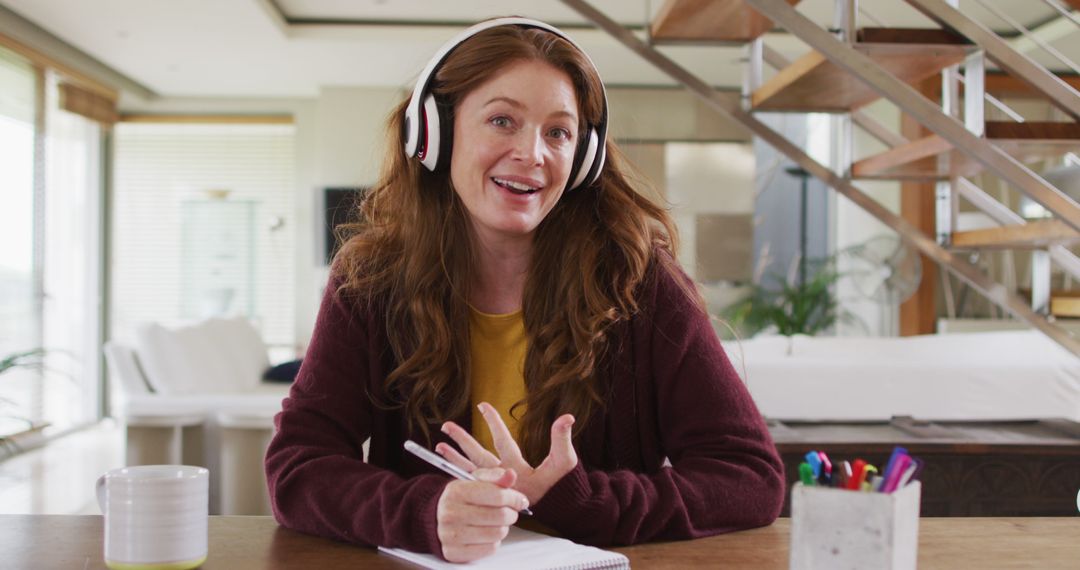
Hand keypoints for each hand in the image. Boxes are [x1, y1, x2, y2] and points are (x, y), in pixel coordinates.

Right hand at [436, 467, 528, 562]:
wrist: (436, 516)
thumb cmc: (461, 497)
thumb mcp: (476, 480)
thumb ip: (495, 476)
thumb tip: (511, 475)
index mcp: (457, 491)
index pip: (498, 496)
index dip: (515, 498)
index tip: (520, 500)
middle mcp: (451, 513)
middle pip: (500, 516)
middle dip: (511, 513)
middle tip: (509, 511)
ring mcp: (451, 534)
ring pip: (497, 533)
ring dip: (503, 527)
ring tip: (496, 522)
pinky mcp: (454, 552)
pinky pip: (490, 549)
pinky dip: (494, 541)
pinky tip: (486, 533)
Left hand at [437, 402, 577, 504]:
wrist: (557, 511)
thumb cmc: (560, 487)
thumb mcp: (565, 462)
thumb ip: (562, 439)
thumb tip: (567, 417)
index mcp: (518, 470)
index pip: (503, 441)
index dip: (493, 422)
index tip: (482, 405)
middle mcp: (503, 478)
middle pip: (478, 456)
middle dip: (462, 440)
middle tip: (446, 426)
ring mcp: (496, 487)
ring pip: (471, 470)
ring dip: (454, 457)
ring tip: (439, 445)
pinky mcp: (492, 493)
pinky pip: (470, 482)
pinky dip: (458, 473)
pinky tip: (447, 464)